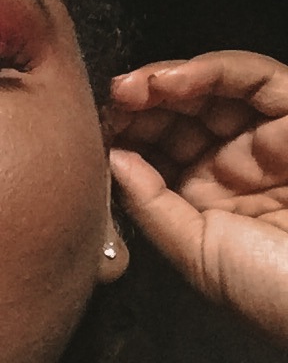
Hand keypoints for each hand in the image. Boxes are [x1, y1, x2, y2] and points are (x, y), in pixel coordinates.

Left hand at [107, 50, 287, 343]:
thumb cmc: (269, 292)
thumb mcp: (194, 251)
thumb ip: (151, 204)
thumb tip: (112, 158)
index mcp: (210, 200)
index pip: (162, 150)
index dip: (128, 134)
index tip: (93, 128)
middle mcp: (239, 164)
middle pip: (183, 113)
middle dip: (141, 103)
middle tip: (108, 102)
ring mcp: (271, 140)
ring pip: (216, 89)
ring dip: (167, 81)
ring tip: (130, 89)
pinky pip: (259, 78)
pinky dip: (214, 70)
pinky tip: (170, 82)